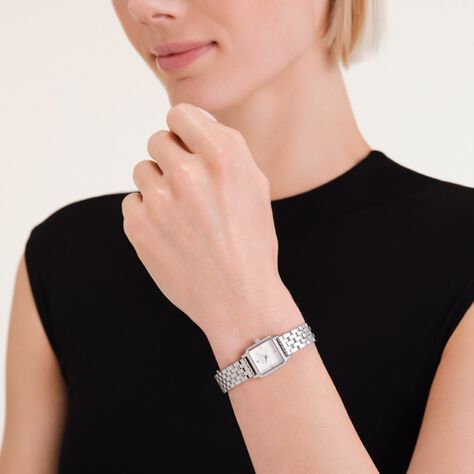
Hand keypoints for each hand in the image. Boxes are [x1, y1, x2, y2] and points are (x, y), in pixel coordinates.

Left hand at [121, 103, 285, 337]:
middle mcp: (189, 175)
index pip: (180, 114)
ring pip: (142, 169)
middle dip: (172, 157)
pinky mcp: (138, 226)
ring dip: (158, 185)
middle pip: (157, 140)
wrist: (238, 299)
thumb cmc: (251, 242)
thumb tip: (193, 121)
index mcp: (224, 159)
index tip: (188, 143)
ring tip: (180, 213)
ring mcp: (159, 201)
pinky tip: (170, 232)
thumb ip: (226, 147)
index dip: (184, 129)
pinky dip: (147, 212)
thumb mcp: (255, 187)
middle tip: (188, 186)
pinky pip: (132, 201)